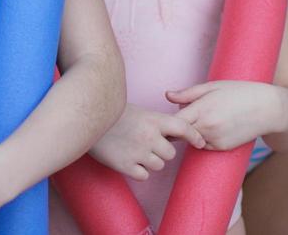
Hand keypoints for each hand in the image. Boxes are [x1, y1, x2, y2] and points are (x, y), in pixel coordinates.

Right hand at [91, 103, 205, 180]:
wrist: (87, 118)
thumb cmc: (114, 114)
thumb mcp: (140, 111)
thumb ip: (158, 122)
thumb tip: (177, 134)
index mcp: (153, 120)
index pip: (183, 129)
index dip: (195, 136)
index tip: (201, 142)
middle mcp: (149, 136)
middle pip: (170, 154)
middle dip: (162, 152)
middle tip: (148, 145)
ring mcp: (137, 152)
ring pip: (158, 166)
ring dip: (150, 161)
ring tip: (134, 150)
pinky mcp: (125, 165)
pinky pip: (143, 175)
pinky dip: (138, 170)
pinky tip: (127, 159)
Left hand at [167, 80, 283, 150]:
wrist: (267, 109)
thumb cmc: (239, 92)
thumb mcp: (212, 86)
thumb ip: (188, 93)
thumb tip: (167, 96)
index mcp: (202, 110)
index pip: (174, 122)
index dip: (167, 121)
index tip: (163, 118)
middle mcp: (207, 127)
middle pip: (180, 133)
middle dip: (176, 128)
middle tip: (176, 120)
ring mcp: (215, 139)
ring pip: (191, 140)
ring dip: (190, 132)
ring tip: (202, 118)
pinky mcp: (222, 148)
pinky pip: (204, 145)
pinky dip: (203, 138)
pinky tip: (213, 126)